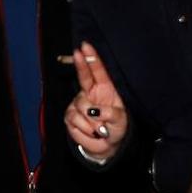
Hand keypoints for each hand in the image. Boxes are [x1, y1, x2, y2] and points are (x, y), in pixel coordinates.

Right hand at [64, 42, 128, 160]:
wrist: (107, 145)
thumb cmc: (116, 127)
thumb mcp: (121, 120)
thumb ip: (111, 114)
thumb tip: (94, 111)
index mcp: (105, 88)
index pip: (97, 71)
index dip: (91, 58)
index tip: (85, 47)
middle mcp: (90, 92)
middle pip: (83, 76)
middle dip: (80, 64)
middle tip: (78, 53)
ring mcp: (78, 103)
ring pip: (81, 106)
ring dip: (93, 122)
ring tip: (101, 129)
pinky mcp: (70, 116)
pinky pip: (74, 120)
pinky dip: (85, 129)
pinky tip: (92, 132)